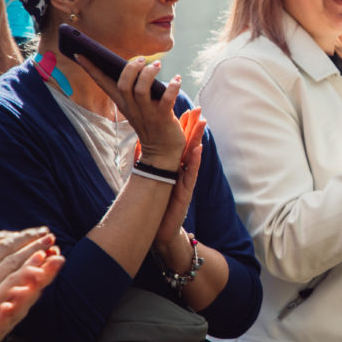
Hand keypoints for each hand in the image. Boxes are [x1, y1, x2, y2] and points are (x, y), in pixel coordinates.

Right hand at [77, 57, 185, 170]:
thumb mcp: (137, 107)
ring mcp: (147, 114)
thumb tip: (136, 66)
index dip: (91, 69)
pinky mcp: (163, 119)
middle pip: (123, 85)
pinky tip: (177, 80)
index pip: (103, 84)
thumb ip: (134, 89)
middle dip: (130, 69)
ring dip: (149, 75)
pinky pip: (166, 100)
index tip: (79, 53)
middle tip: (142, 60)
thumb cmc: (151, 124)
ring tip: (157, 65)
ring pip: (141, 90)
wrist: (162, 153)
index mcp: (123, 103)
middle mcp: (132, 108)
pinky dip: (172, 88)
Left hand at [154, 109, 205, 257]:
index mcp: (173, 168)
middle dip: (194, 127)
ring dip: (198, 139)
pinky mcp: (186, 192)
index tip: (186, 110)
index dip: (183, 127)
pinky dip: (195, 161)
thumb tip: (138, 145)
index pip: (179, 144)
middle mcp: (182, 172)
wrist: (161, 231)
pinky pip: (191, 174)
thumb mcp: (151, 182)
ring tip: (203, 123)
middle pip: (189, 145)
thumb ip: (148, 164)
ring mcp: (185, 182)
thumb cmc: (157, 207)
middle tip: (199, 110)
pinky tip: (199, 149)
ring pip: (194, 156)